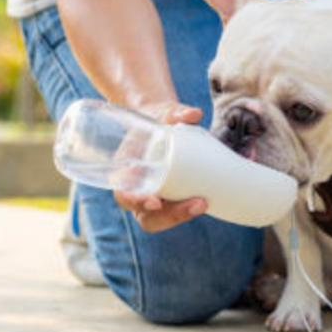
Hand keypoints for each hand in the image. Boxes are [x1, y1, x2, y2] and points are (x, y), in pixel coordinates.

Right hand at [114, 100, 208, 232]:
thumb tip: (193, 114)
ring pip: (161, 219)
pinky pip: (176, 211)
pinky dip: (189, 210)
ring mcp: (154, 196)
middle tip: (196, 203)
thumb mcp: (163, 113)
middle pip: (146, 216)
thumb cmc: (158, 119)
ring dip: (182, 215)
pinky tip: (207, 203)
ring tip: (203, 203)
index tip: (155, 201)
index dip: (136, 201)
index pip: (124, 195)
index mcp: (124, 172)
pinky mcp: (171, 197)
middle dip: (171, 215)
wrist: (165, 122)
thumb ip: (175, 113)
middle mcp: (137, 190)